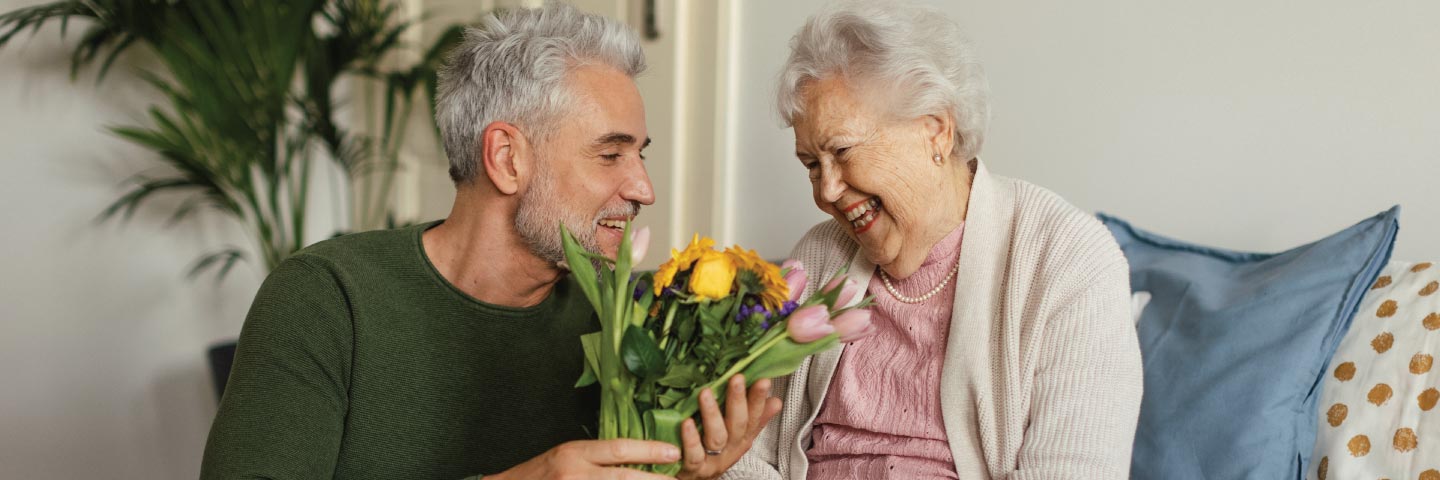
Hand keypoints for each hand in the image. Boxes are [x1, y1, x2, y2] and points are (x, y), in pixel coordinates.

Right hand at [491, 439, 680, 479]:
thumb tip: (632, 457)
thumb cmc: (538, 474)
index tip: (673, 452)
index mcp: (574, 452)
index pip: (619, 449)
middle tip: (678, 479)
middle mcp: (575, 472)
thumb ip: (595, 456)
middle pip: (624, 477)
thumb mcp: (565, 455)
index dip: (649, 451)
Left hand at [676, 375, 783, 479]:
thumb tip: (776, 401)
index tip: (763, 381)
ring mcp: (712, 461)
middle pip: (738, 425)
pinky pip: (693, 456)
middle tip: (737, 378)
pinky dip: (690, 440)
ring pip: (716, 438)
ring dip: (712, 414)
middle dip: (738, 401)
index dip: (759, 400)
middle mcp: (731, 450)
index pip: (755, 417)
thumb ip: (757, 419)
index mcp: (742, 440)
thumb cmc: (715, 455)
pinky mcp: (693, 470)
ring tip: (706, 393)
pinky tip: (686, 422)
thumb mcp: (738, 438)